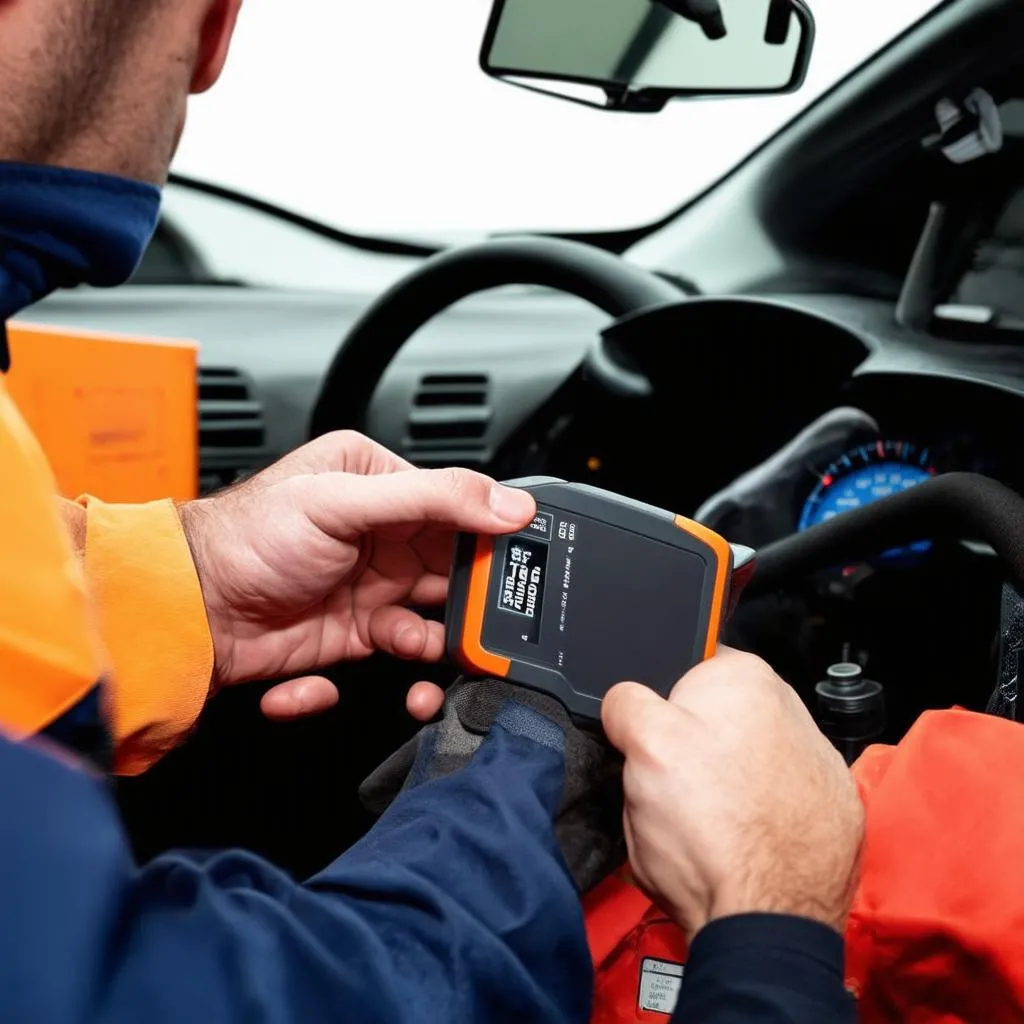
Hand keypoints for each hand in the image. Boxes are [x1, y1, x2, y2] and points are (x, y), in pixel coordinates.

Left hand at [179, 432, 534, 722]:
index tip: (520, 568)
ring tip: (407, 647)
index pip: (460, 507)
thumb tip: (509, 504)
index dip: (493, 538)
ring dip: (432, 643)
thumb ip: (432, 499)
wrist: (189, 611)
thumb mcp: (344, 503)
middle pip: (457, 569)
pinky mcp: (358, 636)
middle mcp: (385, 534)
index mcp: (381, 482)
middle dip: (470, 601)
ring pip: (437, 620)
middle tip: (482, 623)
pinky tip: (330, 674)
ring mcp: (374, 587)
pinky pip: (397, 659)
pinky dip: (381, 674)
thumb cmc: (247, 539)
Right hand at [602, 648, 863, 940]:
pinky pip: (780, 802)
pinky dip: (761, 817)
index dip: (660, 711)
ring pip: (748, 763)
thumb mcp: (638, 748)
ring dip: (727, 786)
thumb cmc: (707, 829)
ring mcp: (820, 764)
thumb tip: (626, 700)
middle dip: (692, 750)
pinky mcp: (834, 812)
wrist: (766, 922)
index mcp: (745, 677)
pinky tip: (741, 842)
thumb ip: (626, 704)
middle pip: (718, 721)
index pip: (686, 671)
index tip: (651, 746)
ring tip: (706, 826)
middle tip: (673, 792)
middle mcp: (793, 709)